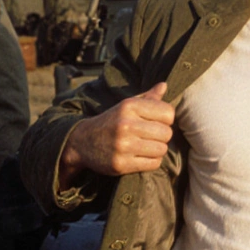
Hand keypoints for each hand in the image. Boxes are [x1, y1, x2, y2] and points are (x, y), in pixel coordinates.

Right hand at [59, 82, 173, 184]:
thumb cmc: (111, 122)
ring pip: (162, 149)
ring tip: (146, 147)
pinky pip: (154, 164)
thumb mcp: (126, 106)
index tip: (157, 122)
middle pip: (167, 133)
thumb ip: (147, 97)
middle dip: (162, 136)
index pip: (168, 113)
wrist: (82, 142)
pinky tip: (142, 156)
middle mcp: (125, 124)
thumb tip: (164, 85)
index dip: (166, 120)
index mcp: (129, 106)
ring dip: (157, 150)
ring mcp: (123, 145)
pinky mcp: (121, 164)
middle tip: (151, 137)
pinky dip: (152, 161)